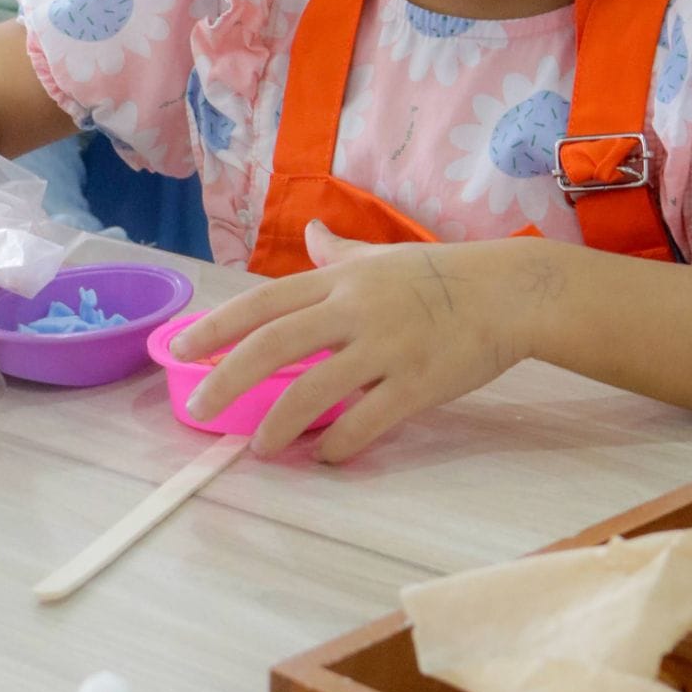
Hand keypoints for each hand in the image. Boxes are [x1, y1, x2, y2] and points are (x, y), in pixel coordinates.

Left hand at [176, 224, 556, 461]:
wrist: (511, 293)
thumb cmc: (445, 275)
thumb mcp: (386, 256)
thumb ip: (340, 253)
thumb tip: (310, 234)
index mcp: (343, 281)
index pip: (265, 302)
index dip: (219, 326)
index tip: (180, 350)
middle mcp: (356, 310)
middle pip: (275, 343)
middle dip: (228, 376)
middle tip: (198, 407)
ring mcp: (387, 348)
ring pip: (316, 389)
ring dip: (280, 423)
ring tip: (260, 448)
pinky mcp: (418, 384)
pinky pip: (368, 421)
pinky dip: (340, 444)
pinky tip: (324, 457)